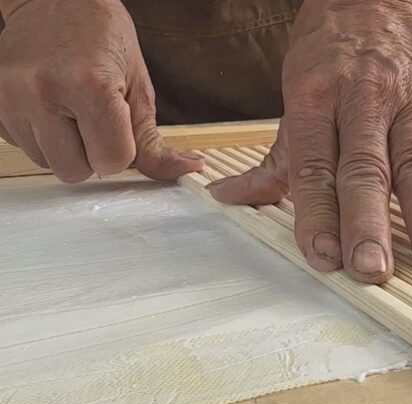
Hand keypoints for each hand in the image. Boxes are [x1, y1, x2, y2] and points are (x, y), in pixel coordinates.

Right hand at [0, 0, 203, 182]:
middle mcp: (41, 91)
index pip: (112, 161)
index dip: (122, 148)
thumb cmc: (103, 39)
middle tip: (93, 117)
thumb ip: (154, 141)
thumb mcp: (139, 88)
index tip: (118, 121)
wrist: (56, 1)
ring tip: (70, 108)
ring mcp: (9, 97)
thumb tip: (188, 170)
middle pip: (75, 171)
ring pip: (47, 163)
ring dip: (65, 146)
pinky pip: (24, 148)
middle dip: (92, 153)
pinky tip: (49, 106)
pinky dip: (41, 136)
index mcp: (88, 85)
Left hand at [208, 0, 411, 283]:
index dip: (317, 214)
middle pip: (366, 168)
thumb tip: (228, 199)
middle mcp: (363, 99)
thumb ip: (275, 157)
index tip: (322, 258)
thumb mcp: (294, 95)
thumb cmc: (328, 54)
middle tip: (371, 269)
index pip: (314, 166)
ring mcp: (411, 100)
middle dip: (367, 222)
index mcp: (315, 98)